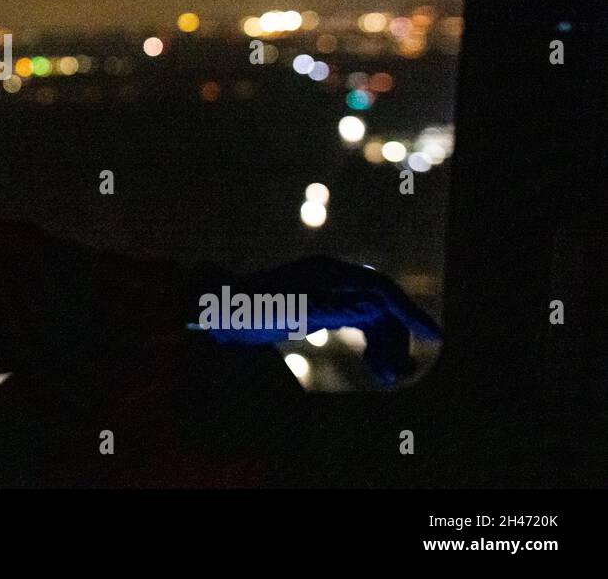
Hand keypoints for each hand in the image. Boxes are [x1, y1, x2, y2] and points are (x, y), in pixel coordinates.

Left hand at [199, 254, 441, 385]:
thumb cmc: (250, 309)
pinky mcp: (319, 307)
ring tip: (387, 376)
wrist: (217, 311)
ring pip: (371, 317)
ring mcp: (326, 291)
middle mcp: (331, 277)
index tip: (433, 337)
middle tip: (396, 375)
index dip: (408, 312)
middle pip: (380, 305)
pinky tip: (374, 364)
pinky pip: (358, 323)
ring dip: (383, 344)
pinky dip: (369, 342)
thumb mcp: (292, 311)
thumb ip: (332, 308)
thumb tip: (373, 307)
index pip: (380, 289)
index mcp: (329, 273)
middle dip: (393, 338)